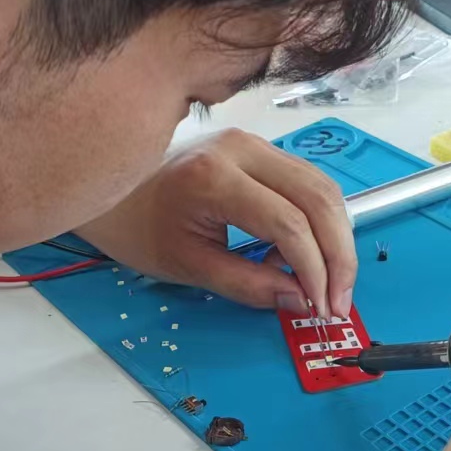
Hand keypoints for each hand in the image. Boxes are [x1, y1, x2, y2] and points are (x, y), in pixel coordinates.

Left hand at [76, 129, 356, 315]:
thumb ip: (248, 285)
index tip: (320, 308)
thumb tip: (300, 300)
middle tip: (339, 301)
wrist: (112, 189)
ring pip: (322, 187)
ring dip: (335, 238)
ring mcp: (254, 143)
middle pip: (319, 198)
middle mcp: (242, 149)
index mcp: (215, 177)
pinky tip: (304, 256)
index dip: (314, 269)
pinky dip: (318, 222)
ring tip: (326, 283)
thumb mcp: (188, 266)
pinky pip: (307, 183)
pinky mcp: (258, 148)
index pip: (288, 222)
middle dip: (338, 256)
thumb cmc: (138, 228)